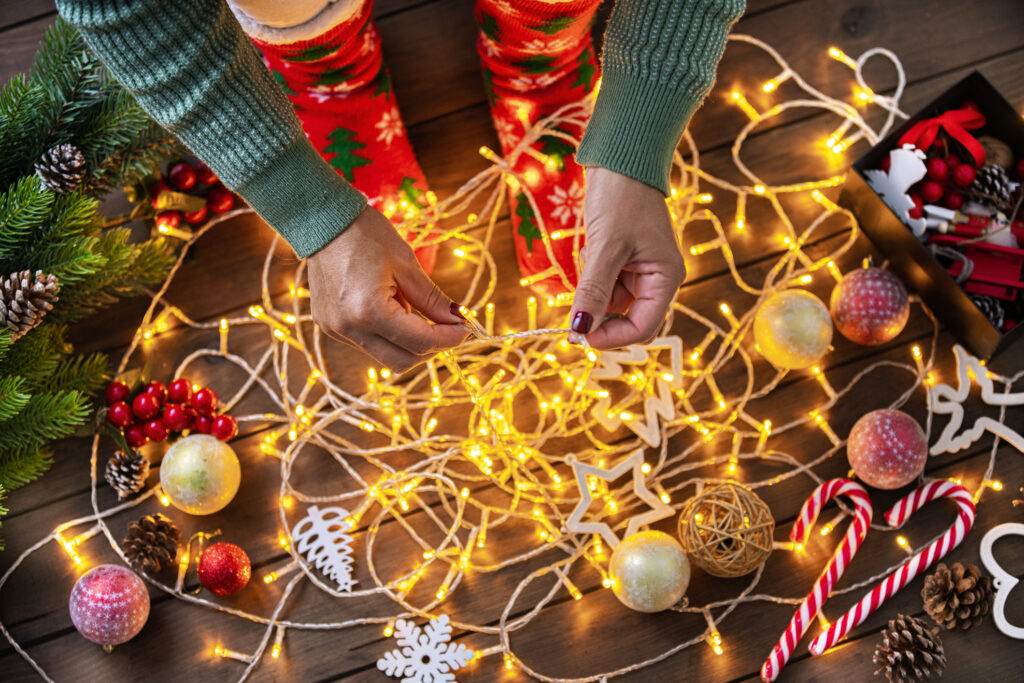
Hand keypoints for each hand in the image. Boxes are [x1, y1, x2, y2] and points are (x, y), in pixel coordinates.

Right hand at [307, 205, 466, 370]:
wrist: (324, 220)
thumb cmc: (367, 235)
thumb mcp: (407, 265)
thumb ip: (433, 300)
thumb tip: (457, 320)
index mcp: (369, 312)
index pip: (420, 342)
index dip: (449, 338)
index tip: (466, 327)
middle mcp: (349, 329)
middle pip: (403, 361)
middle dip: (431, 348)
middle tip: (447, 326)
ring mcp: (336, 331)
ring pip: (386, 356)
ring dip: (409, 342)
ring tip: (411, 307)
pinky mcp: (329, 327)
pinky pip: (368, 344)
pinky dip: (388, 335)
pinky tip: (389, 307)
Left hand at [570, 167, 684, 348]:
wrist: (621, 158)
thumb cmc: (621, 198)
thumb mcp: (605, 248)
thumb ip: (593, 292)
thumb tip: (581, 329)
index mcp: (665, 278)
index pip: (643, 327)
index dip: (612, 337)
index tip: (580, 334)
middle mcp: (657, 278)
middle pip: (627, 318)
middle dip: (600, 313)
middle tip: (575, 304)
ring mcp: (641, 269)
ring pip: (611, 301)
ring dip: (593, 289)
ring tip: (590, 254)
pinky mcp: (624, 259)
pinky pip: (605, 282)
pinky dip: (592, 274)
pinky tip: (591, 248)